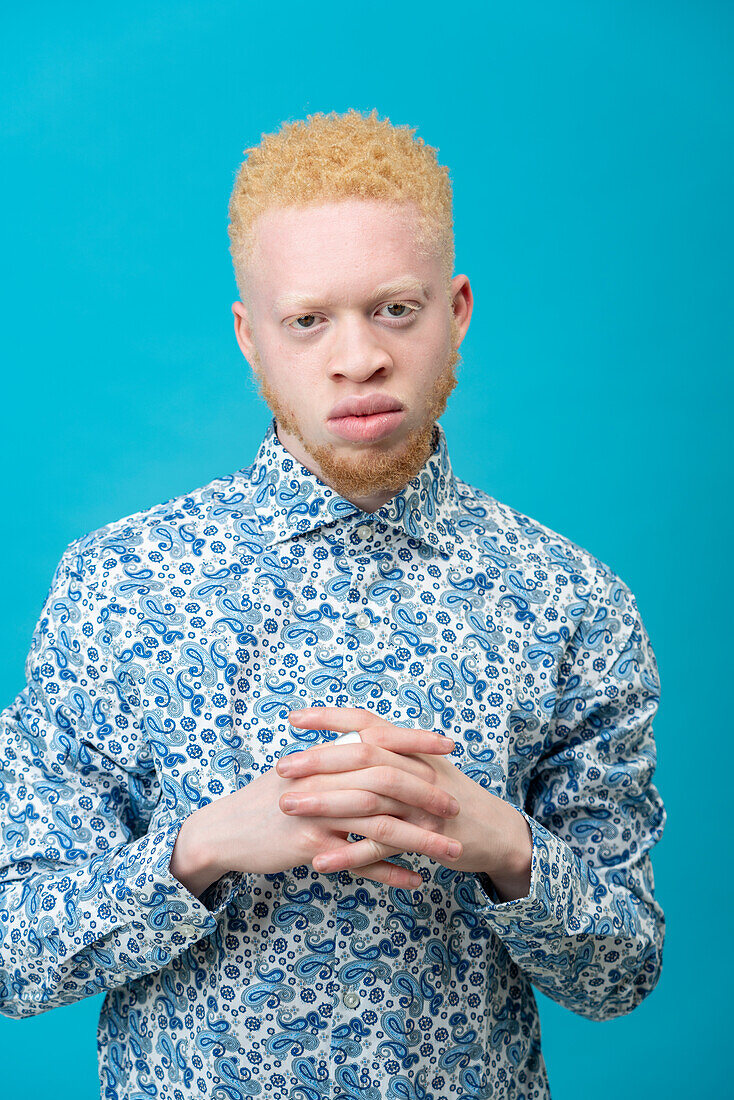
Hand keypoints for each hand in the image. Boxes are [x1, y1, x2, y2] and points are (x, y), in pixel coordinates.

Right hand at [199, 714, 457, 890]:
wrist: (223, 831)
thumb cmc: (265, 801)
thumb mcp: (299, 771)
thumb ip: (333, 760)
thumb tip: (366, 744)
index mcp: (325, 756)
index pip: (378, 739)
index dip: (415, 740)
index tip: (448, 746)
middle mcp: (324, 778)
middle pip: (388, 783)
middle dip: (428, 794)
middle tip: (457, 806)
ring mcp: (318, 812)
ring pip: (382, 825)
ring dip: (421, 839)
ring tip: (451, 850)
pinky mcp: (311, 845)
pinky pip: (360, 861)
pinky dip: (391, 872)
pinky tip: (415, 881)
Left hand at [283, 706, 524, 884]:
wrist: (494, 830)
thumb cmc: (448, 795)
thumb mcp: (421, 764)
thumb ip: (387, 752)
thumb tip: (342, 741)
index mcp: (410, 748)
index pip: (366, 723)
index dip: (330, 718)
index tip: (293, 719)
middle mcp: (416, 769)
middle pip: (362, 756)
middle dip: (318, 760)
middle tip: (281, 768)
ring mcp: (421, 804)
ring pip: (367, 798)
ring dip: (324, 803)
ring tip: (288, 807)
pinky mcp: (425, 837)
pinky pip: (381, 846)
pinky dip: (348, 854)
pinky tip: (318, 861)